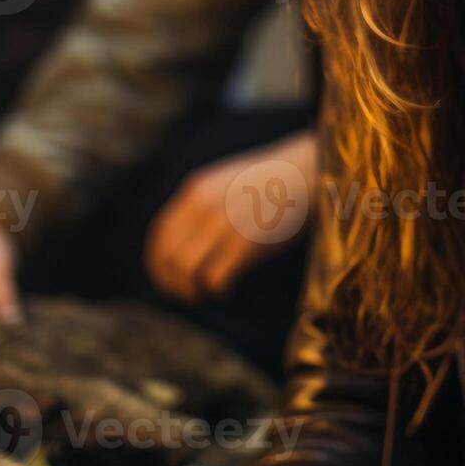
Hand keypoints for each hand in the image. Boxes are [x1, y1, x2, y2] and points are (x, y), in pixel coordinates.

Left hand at [144, 129, 316, 301]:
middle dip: (172, 284)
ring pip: (185, 271)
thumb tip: (181, 244)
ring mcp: (224, 223)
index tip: (168, 279)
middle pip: (167, 258)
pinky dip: (216, 291)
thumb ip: (201, 206)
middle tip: (188, 294)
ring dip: (191, 291)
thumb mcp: (225, 184)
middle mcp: (204, 206)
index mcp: (196, 191)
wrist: (307, 171)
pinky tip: (226, 290)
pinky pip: (214, 279)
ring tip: (205, 293)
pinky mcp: (247, 242)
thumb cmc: (270, 184)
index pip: (160, 236)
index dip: (157, 264)